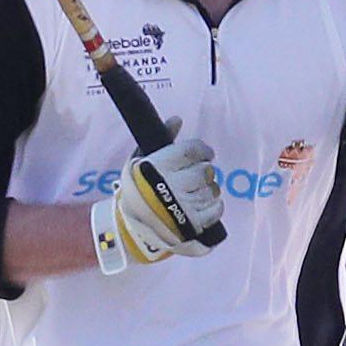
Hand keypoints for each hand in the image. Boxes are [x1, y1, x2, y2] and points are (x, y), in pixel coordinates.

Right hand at [90, 123, 223, 272]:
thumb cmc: (136, 189)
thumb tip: (177, 119)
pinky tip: (204, 205)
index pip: (192, 150)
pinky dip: (215, 206)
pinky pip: (216, 210)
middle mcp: (171, 184)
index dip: (203, 150)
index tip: (207, 154)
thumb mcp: (140, 160)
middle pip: (205, 170)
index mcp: (158, 166)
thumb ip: (161, 138)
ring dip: (209, 190)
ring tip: (197, 192)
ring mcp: (183, 205)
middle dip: (204, 172)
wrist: (130, 226)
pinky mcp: (192, 224)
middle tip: (197, 177)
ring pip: (212, 190)